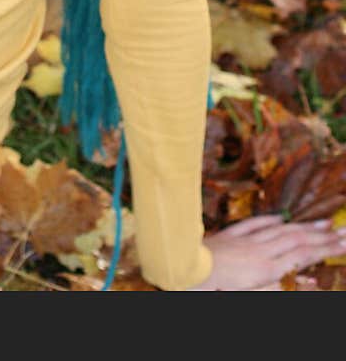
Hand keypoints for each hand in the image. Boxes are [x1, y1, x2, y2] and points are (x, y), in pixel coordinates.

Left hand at [191, 214, 345, 289]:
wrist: (182, 268)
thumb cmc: (213, 288)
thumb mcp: (249, 294)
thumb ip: (274, 287)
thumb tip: (299, 281)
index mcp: (266, 267)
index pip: (303, 254)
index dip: (325, 247)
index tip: (343, 241)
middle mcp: (260, 250)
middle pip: (297, 239)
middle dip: (322, 235)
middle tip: (342, 231)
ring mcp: (244, 240)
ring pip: (280, 230)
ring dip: (303, 226)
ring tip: (322, 222)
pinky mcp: (230, 236)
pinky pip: (254, 225)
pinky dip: (271, 221)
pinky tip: (281, 218)